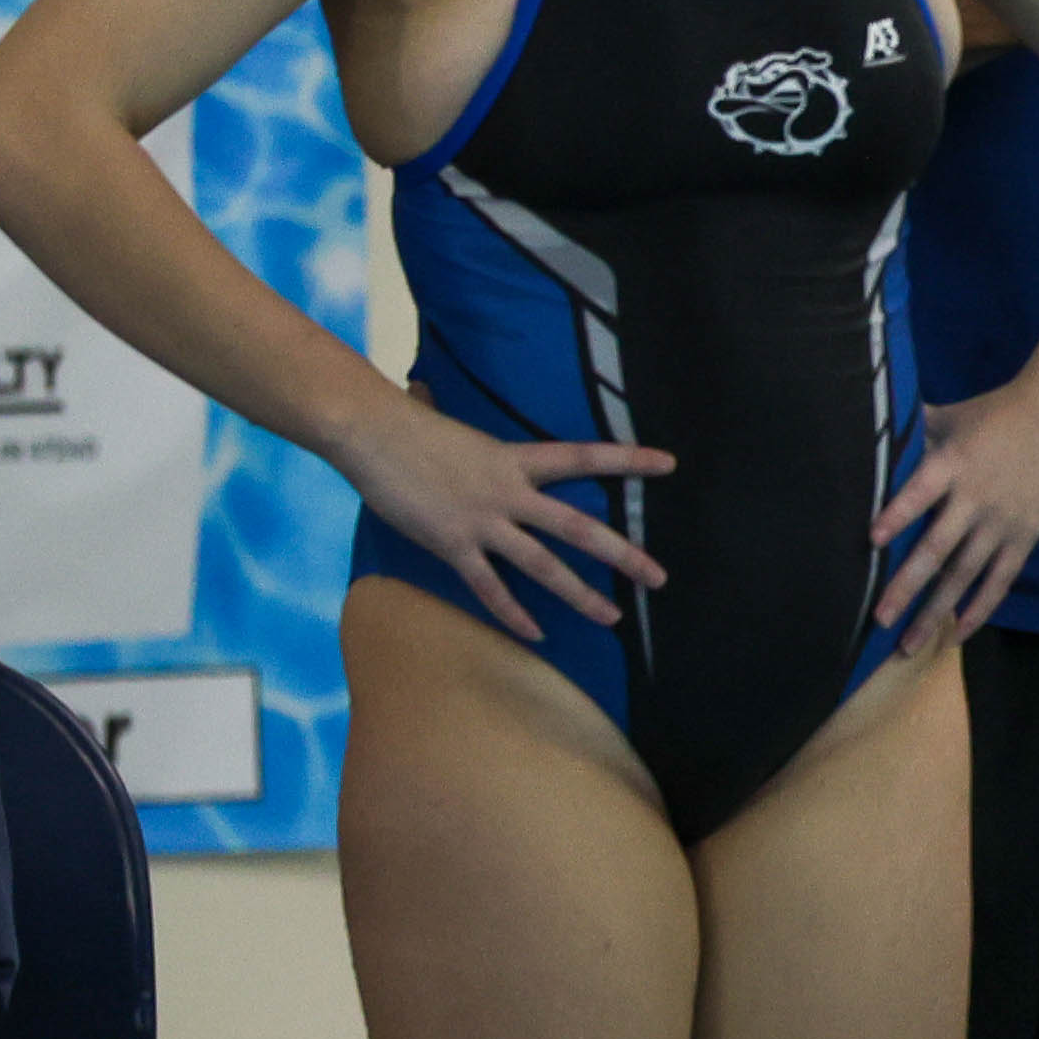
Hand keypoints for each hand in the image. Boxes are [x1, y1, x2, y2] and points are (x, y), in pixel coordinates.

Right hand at [336, 404, 667, 633]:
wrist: (369, 432)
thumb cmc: (408, 426)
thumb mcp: (458, 430)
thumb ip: (475, 441)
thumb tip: (442, 404)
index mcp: (515, 458)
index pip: (584, 457)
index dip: (627, 460)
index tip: (668, 464)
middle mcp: (509, 492)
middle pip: (578, 527)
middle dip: (623, 554)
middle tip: (659, 578)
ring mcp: (482, 520)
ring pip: (543, 565)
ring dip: (580, 594)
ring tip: (613, 617)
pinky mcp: (451, 544)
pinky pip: (489, 586)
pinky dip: (513, 613)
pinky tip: (537, 634)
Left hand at [868, 370, 1038, 654]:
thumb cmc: (999, 412)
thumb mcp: (953, 415)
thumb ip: (915, 431)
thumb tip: (874, 434)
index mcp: (953, 464)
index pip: (920, 493)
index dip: (898, 515)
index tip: (873, 541)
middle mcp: (975, 500)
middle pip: (937, 549)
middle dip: (906, 586)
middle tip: (881, 619)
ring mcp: (1001, 523)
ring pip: (965, 575)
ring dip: (936, 611)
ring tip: (911, 644)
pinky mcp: (1024, 536)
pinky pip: (1000, 579)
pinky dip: (980, 607)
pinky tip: (958, 632)